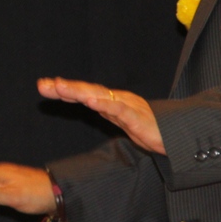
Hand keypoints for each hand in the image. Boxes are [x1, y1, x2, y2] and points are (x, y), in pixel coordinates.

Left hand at [37, 76, 165, 155]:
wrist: (178, 137)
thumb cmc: (150, 128)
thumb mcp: (120, 119)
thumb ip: (104, 110)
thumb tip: (86, 101)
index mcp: (111, 101)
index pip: (83, 93)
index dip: (63, 90)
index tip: (43, 86)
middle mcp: (117, 100)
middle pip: (86, 91)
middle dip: (64, 88)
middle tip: (42, 85)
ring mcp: (127, 107)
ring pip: (99, 96)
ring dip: (78, 91)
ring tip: (60, 87)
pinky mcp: (137, 117)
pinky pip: (119, 109)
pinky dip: (105, 104)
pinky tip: (91, 102)